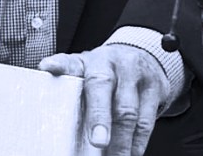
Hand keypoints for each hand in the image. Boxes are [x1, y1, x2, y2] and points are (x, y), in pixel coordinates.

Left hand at [39, 45, 167, 155]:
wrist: (142, 56)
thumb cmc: (107, 72)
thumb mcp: (86, 73)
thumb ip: (70, 88)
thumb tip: (51, 113)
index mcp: (87, 60)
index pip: (70, 60)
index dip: (58, 64)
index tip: (47, 68)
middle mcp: (110, 61)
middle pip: (102, 85)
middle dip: (99, 116)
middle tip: (97, 141)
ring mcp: (134, 72)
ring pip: (128, 110)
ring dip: (120, 141)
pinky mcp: (155, 86)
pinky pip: (146, 120)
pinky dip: (137, 143)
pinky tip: (130, 153)